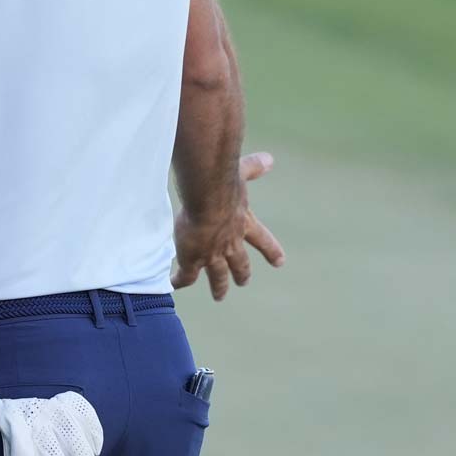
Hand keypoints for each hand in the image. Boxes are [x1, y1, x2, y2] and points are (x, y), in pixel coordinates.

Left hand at [0, 392, 103, 455]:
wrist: (15, 395)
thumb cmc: (14, 429)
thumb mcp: (7, 444)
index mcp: (13, 427)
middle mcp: (34, 416)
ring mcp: (53, 407)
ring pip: (74, 437)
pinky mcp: (67, 400)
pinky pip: (85, 414)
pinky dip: (95, 432)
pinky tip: (97, 450)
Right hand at [171, 151, 284, 299]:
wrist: (208, 199)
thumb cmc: (225, 184)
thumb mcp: (241, 173)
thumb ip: (253, 168)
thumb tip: (269, 159)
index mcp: (244, 225)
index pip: (263, 241)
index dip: (271, 251)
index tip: (280, 262)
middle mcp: (232, 244)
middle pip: (240, 264)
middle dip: (242, 274)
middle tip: (243, 282)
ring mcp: (213, 254)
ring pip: (218, 276)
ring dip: (218, 286)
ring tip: (219, 295)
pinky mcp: (193, 259)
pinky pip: (187, 275)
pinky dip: (181, 280)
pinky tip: (175, 285)